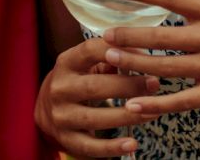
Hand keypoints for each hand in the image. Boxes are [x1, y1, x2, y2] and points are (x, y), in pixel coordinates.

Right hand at [35, 37, 160, 157]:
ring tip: (151, 113)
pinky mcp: (66, 139)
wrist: (45, 109)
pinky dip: (112, 147)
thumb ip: (111, 57)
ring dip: (126, 116)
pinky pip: (90, 146)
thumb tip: (142, 55)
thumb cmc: (77, 79)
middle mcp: (60, 88)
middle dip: (128, 86)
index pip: (90, 50)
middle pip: (94, 87)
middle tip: (154, 84)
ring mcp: (61, 116)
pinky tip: (132, 144)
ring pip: (95, 118)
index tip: (143, 55)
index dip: (117, 50)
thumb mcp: (87, 63)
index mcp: (67, 62)